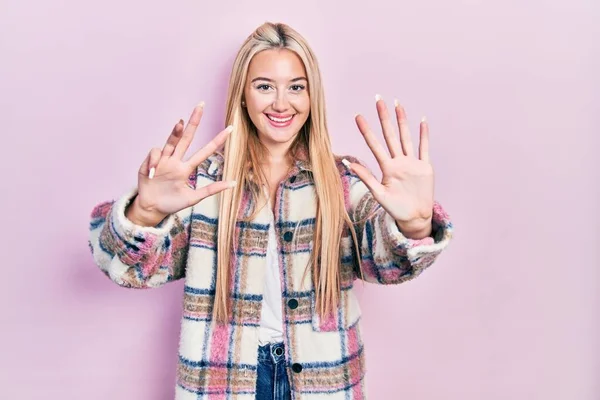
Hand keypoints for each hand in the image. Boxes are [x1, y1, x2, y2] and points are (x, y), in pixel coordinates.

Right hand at [128, 103, 234, 225]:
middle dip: (193, 122)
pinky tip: (153, 174)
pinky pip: (155, 154)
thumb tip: (233, 184)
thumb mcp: (194, 198)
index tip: (230, 129)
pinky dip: (155, 161)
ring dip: (175, 132)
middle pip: (186, 137)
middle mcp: (176, 160)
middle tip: (201, 105)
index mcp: (186, 168)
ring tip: (180, 124)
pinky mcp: (150, 162)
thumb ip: (211, 189)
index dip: (217, 140)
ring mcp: (163, 160)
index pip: (205, 151)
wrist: (151, 209)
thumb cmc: (172, 203)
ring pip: (171, 141)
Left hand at [345, 96, 433, 237]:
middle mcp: (398, 162)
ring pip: (406, 137)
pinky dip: (424, 135)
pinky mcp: (425, 167)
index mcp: (387, 168)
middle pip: (390, 135)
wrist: (414, 218)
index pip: (374, 145)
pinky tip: (422, 121)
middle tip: (378, 100)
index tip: (358, 116)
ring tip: (398, 105)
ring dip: (402, 121)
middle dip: (384, 118)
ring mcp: (412, 163)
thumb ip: (366, 177)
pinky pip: (424, 148)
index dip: (367, 131)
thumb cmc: (395, 208)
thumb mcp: (378, 193)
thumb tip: (349, 162)